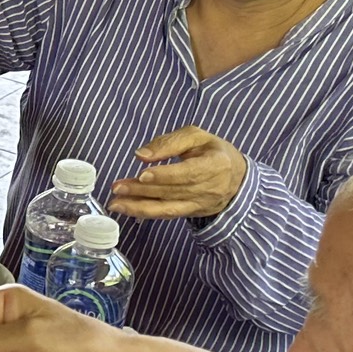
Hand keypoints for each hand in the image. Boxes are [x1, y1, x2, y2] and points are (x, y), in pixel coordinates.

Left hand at [110, 126, 246, 219]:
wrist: (236, 178)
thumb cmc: (213, 152)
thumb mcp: (197, 137)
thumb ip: (170, 142)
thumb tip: (142, 155)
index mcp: (216, 165)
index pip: (188, 173)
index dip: (165, 175)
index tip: (142, 174)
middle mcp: (209, 188)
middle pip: (173, 191)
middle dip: (143, 190)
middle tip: (117, 187)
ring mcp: (200, 204)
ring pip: (167, 207)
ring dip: (139, 206)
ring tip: (115, 203)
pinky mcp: (191, 212)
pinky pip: (167, 215)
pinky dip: (145, 213)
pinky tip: (127, 209)